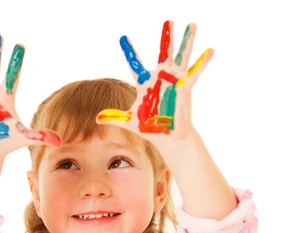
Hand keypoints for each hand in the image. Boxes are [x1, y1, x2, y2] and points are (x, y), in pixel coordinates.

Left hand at [96, 21, 212, 143]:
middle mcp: (160, 78)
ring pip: (181, 56)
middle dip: (166, 37)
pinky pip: (194, 72)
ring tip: (192, 24)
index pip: (135, 64)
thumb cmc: (150, 128)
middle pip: (163, 53)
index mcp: (145, 83)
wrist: (168, 137)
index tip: (122, 37)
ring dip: (187, 41)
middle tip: (168, 21)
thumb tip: (97, 118)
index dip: (129, 51)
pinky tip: (210, 50)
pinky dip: (202, 62)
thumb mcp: (130, 121)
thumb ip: (114, 117)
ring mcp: (174, 81)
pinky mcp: (185, 87)